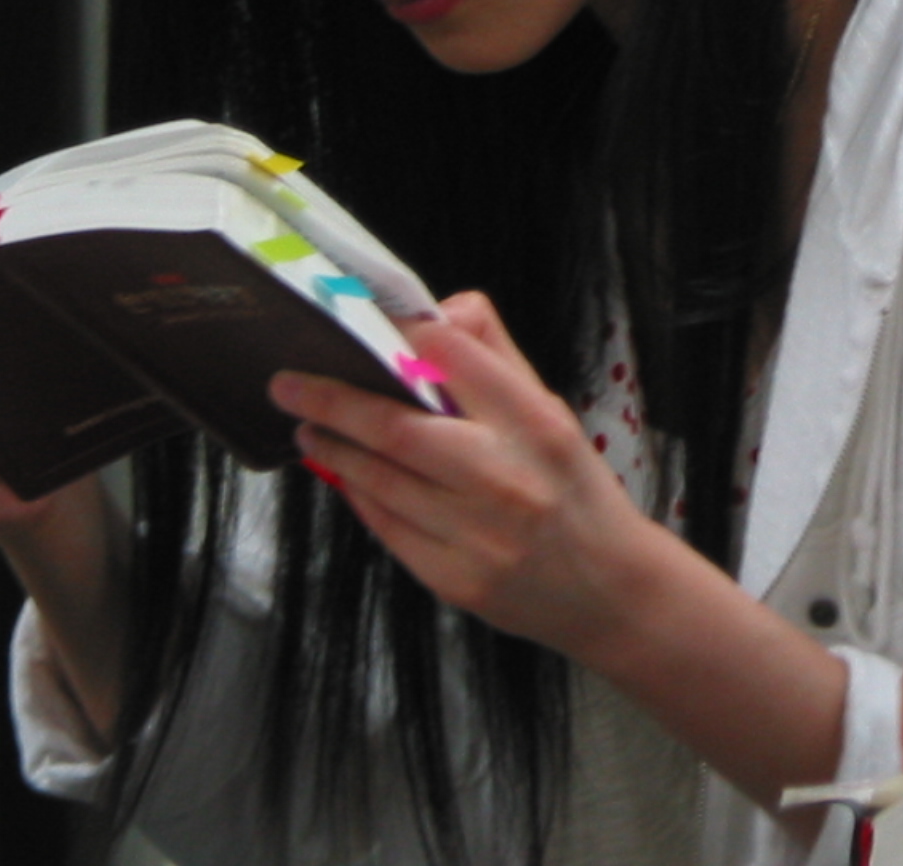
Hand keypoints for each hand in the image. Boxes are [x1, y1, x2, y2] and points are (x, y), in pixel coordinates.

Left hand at [271, 291, 657, 663]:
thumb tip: (436, 314)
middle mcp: (507, 477)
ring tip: (309, 426)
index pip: (455, 357)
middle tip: (289, 383)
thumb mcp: (553, 414)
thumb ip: (497, 360)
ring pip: (380, 480)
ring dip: (333, 447)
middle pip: (397, 427)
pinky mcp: (454, 579)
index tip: (355, 322)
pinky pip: (386, 526)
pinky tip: (344, 473)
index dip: (400, 334)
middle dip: (332, 401)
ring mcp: (478, 534)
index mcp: (537, 424)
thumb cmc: (577, 490)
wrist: (613, 589)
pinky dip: (358, 494)